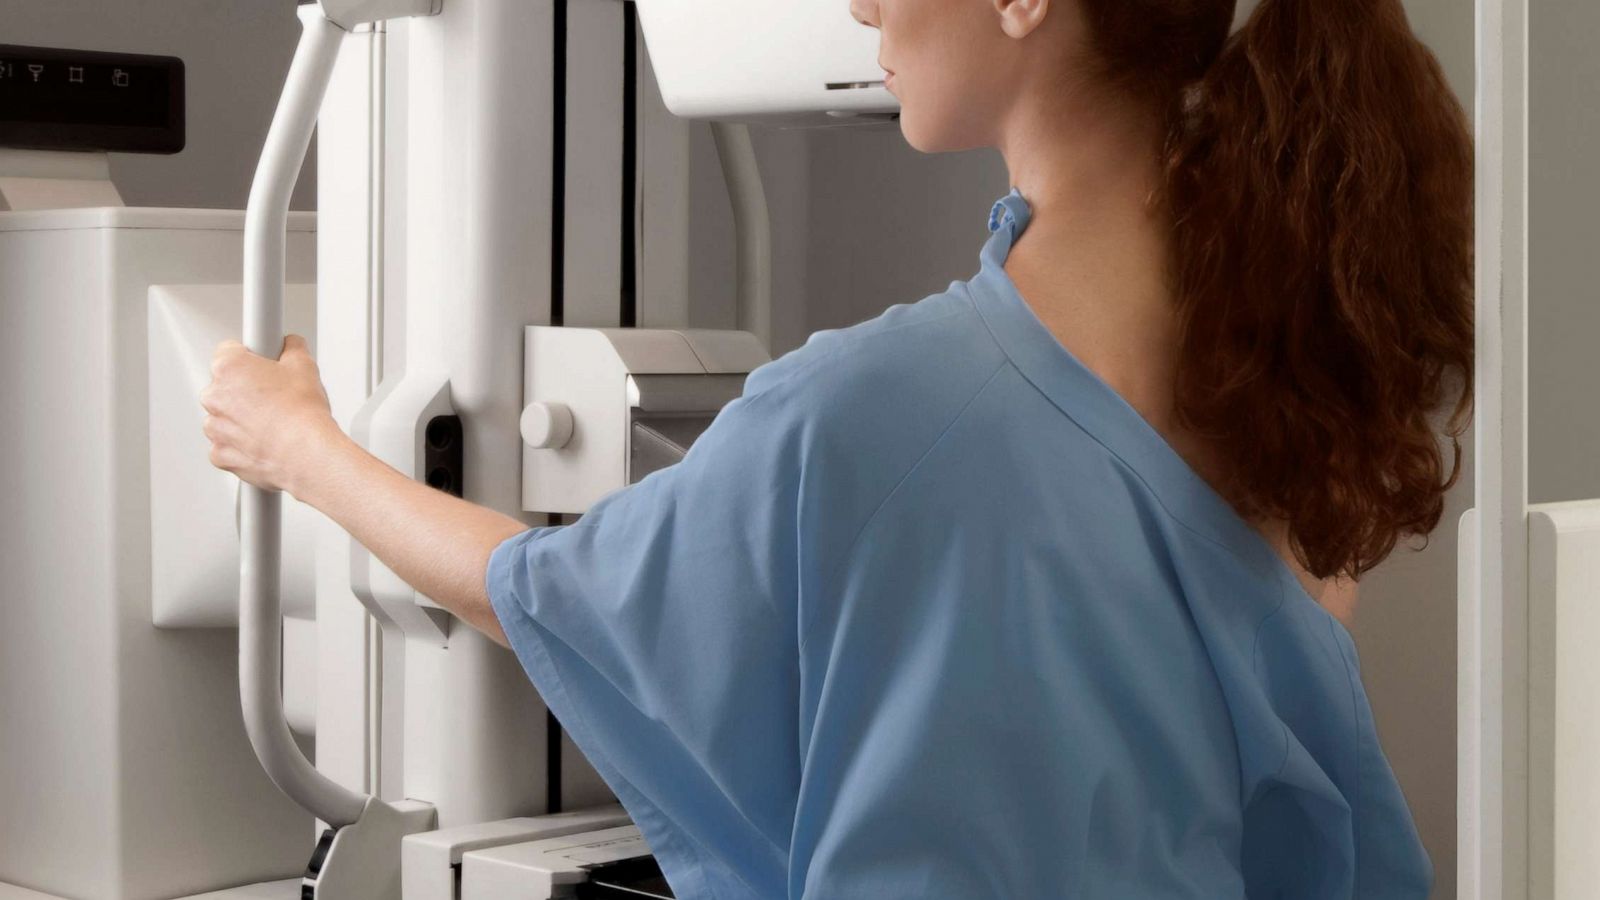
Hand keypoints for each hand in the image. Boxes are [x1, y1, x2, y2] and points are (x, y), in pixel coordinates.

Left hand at [200, 335, 342, 494]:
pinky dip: (241, 445)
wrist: (306, 454)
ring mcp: (215, 427)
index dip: (250, 358)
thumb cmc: (302, 414)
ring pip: (223, 417)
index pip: (228, 351)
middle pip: (224, 386)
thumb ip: (291, 347)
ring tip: (272, 422)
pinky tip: (264, 442)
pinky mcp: (220, 454)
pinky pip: (225, 446)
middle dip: (245, 390)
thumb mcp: (304, 365)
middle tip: (274, 396)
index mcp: (229, 368)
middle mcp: (214, 396)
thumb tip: (290, 346)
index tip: (261, 366)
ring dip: (241, 418)